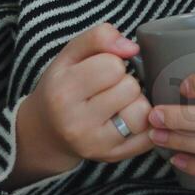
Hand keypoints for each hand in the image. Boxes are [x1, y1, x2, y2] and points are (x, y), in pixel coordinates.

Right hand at [8, 21, 152, 186]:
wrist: (46, 132)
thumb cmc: (61, 87)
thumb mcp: (69, 55)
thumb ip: (98, 38)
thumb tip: (131, 47)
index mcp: (63, 91)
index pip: (113, 65)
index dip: (111, 62)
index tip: (99, 70)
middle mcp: (77, 122)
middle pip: (130, 87)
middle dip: (124, 82)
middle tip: (107, 89)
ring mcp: (96, 144)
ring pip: (143, 111)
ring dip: (135, 103)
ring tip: (117, 104)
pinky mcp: (112, 157)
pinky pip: (149, 134)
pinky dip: (143, 123)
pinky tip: (125, 119)